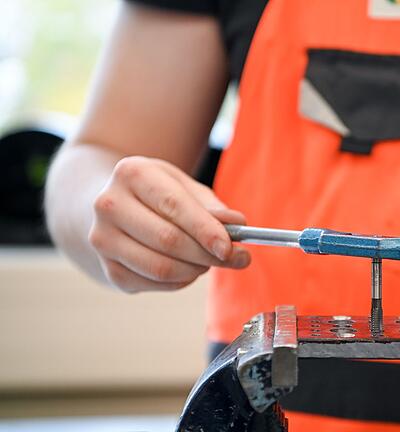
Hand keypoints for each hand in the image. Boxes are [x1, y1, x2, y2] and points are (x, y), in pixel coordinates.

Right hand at [88, 156, 249, 292]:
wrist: (114, 207)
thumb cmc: (158, 195)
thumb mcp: (185, 187)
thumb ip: (212, 206)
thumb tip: (238, 223)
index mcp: (132, 173)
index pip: (173, 205)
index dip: (205, 229)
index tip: (229, 246)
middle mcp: (109, 205)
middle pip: (167, 239)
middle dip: (207, 254)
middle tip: (235, 258)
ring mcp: (103, 239)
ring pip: (160, 268)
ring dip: (195, 270)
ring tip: (209, 261)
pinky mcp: (109, 269)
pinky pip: (154, 283)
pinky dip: (181, 280)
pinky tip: (188, 268)